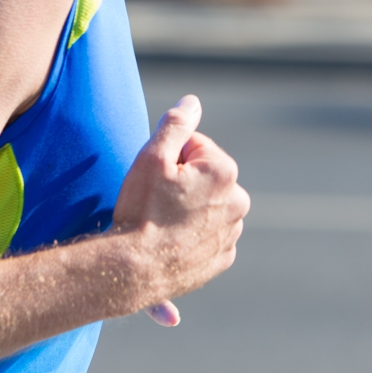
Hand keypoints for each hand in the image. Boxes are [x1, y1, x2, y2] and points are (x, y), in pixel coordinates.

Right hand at [111, 94, 249, 325]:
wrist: (133, 270)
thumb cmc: (141, 211)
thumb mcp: (151, 157)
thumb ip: (176, 124)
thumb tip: (193, 102)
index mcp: (225, 172)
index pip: (193, 147)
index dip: (168, 158)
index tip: (155, 179)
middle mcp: (238, 202)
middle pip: (203, 176)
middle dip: (182, 182)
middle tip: (155, 201)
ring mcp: (231, 234)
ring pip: (206, 206)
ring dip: (188, 207)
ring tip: (161, 223)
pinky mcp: (222, 258)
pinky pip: (207, 235)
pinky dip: (192, 234)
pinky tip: (170, 240)